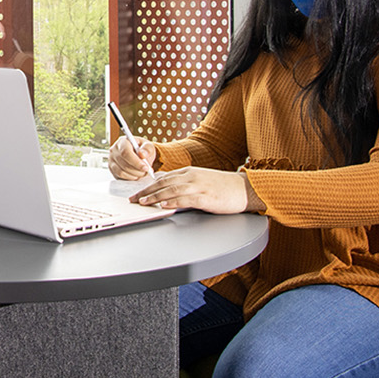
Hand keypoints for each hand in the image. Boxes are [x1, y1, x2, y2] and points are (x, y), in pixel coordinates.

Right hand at [108, 135, 155, 179]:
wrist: (137, 153)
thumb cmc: (142, 149)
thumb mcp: (148, 145)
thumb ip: (147, 149)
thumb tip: (142, 155)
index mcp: (122, 142)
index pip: (125, 152)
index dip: (136, 162)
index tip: (146, 168)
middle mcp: (114, 151)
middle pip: (124, 164)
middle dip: (137, 170)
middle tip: (146, 171)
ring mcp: (111, 160)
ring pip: (121, 172)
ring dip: (134, 175)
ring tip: (142, 173)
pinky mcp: (112, 169)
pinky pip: (120, 177)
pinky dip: (130, 178)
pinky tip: (136, 175)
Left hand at [128, 166, 251, 214]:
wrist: (245, 188)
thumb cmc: (224, 187)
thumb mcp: (201, 181)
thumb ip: (185, 184)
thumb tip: (169, 190)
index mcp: (189, 172)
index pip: (163, 178)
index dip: (148, 186)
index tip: (137, 194)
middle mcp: (191, 177)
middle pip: (163, 183)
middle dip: (146, 192)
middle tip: (133, 199)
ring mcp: (198, 186)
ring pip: (171, 190)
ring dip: (155, 197)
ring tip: (143, 202)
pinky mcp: (205, 197)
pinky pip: (186, 199)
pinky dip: (173, 202)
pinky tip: (164, 205)